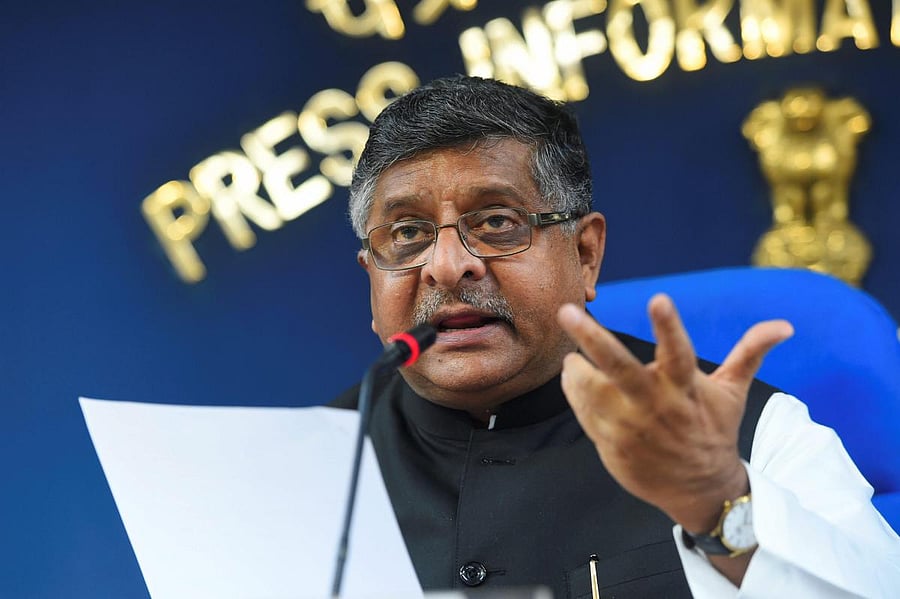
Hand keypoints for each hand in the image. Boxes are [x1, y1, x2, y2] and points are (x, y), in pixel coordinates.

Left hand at [557, 294, 793, 531]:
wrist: (700, 489)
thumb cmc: (712, 430)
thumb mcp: (733, 392)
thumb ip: (750, 353)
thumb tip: (785, 326)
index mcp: (685, 387)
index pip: (678, 351)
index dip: (669, 326)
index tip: (658, 298)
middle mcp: (655, 405)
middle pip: (619, 367)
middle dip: (592, 338)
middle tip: (566, 312)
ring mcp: (629, 426)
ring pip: (592, 390)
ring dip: (577, 371)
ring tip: (572, 359)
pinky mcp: (611, 443)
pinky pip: (584, 412)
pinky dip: (575, 391)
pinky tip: (573, 377)